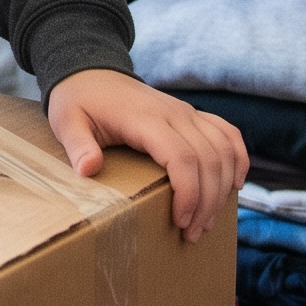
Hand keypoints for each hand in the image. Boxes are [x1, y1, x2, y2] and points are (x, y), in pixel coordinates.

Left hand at [45, 69, 247, 240]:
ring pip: (224, 149)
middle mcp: (174, 114)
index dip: (189, 194)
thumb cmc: (78, 101)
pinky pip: (227, 133)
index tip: (180, 222)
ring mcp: (186, 112)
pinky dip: (238, 158)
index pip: (182, 158)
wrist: (90, 71)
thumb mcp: (67, 122)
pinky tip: (235, 184)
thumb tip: (89, 170)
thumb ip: (78, 146)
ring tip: (207, 221)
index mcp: (146, 120)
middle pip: (209, 160)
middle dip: (207, 202)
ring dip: (223, 188)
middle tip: (193, 234)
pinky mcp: (191, 114)